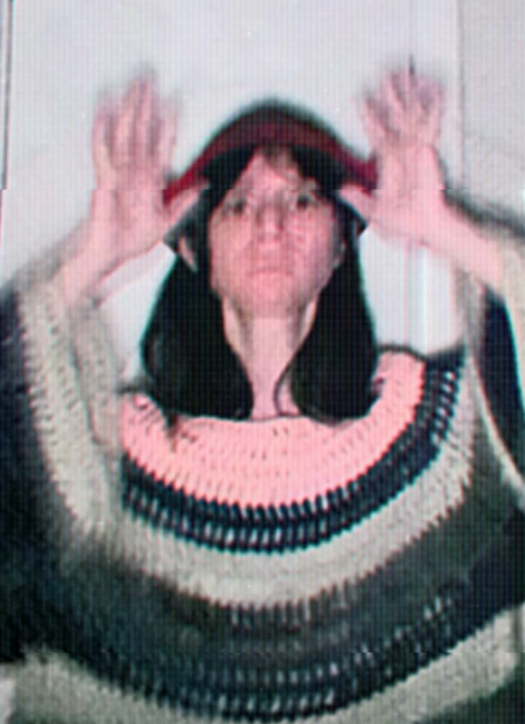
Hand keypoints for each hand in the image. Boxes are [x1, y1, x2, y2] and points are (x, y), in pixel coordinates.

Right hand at [87, 74, 200, 275]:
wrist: (109, 253)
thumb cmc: (132, 238)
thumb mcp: (164, 222)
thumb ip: (182, 203)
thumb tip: (203, 184)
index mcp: (150, 180)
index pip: (160, 147)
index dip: (167, 126)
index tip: (174, 102)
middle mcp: (134, 172)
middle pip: (140, 133)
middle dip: (144, 107)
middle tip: (147, 78)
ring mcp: (118, 174)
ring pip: (124, 137)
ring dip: (127, 112)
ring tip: (129, 88)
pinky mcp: (104, 181)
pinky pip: (102, 155)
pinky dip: (101, 134)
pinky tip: (102, 112)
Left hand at [341, 71, 450, 251]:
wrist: (426, 228)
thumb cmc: (406, 224)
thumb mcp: (375, 213)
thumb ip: (358, 199)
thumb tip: (341, 190)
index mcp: (389, 166)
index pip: (377, 135)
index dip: (369, 118)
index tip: (360, 100)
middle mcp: (403, 154)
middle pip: (394, 120)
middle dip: (389, 99)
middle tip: (383, 78)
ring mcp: (416, 151)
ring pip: (409, 118)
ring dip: (404, 97)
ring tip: (400, 77)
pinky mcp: (429, 151)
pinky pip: (430, 126)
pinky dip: (432, 109)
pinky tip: (431, 92)